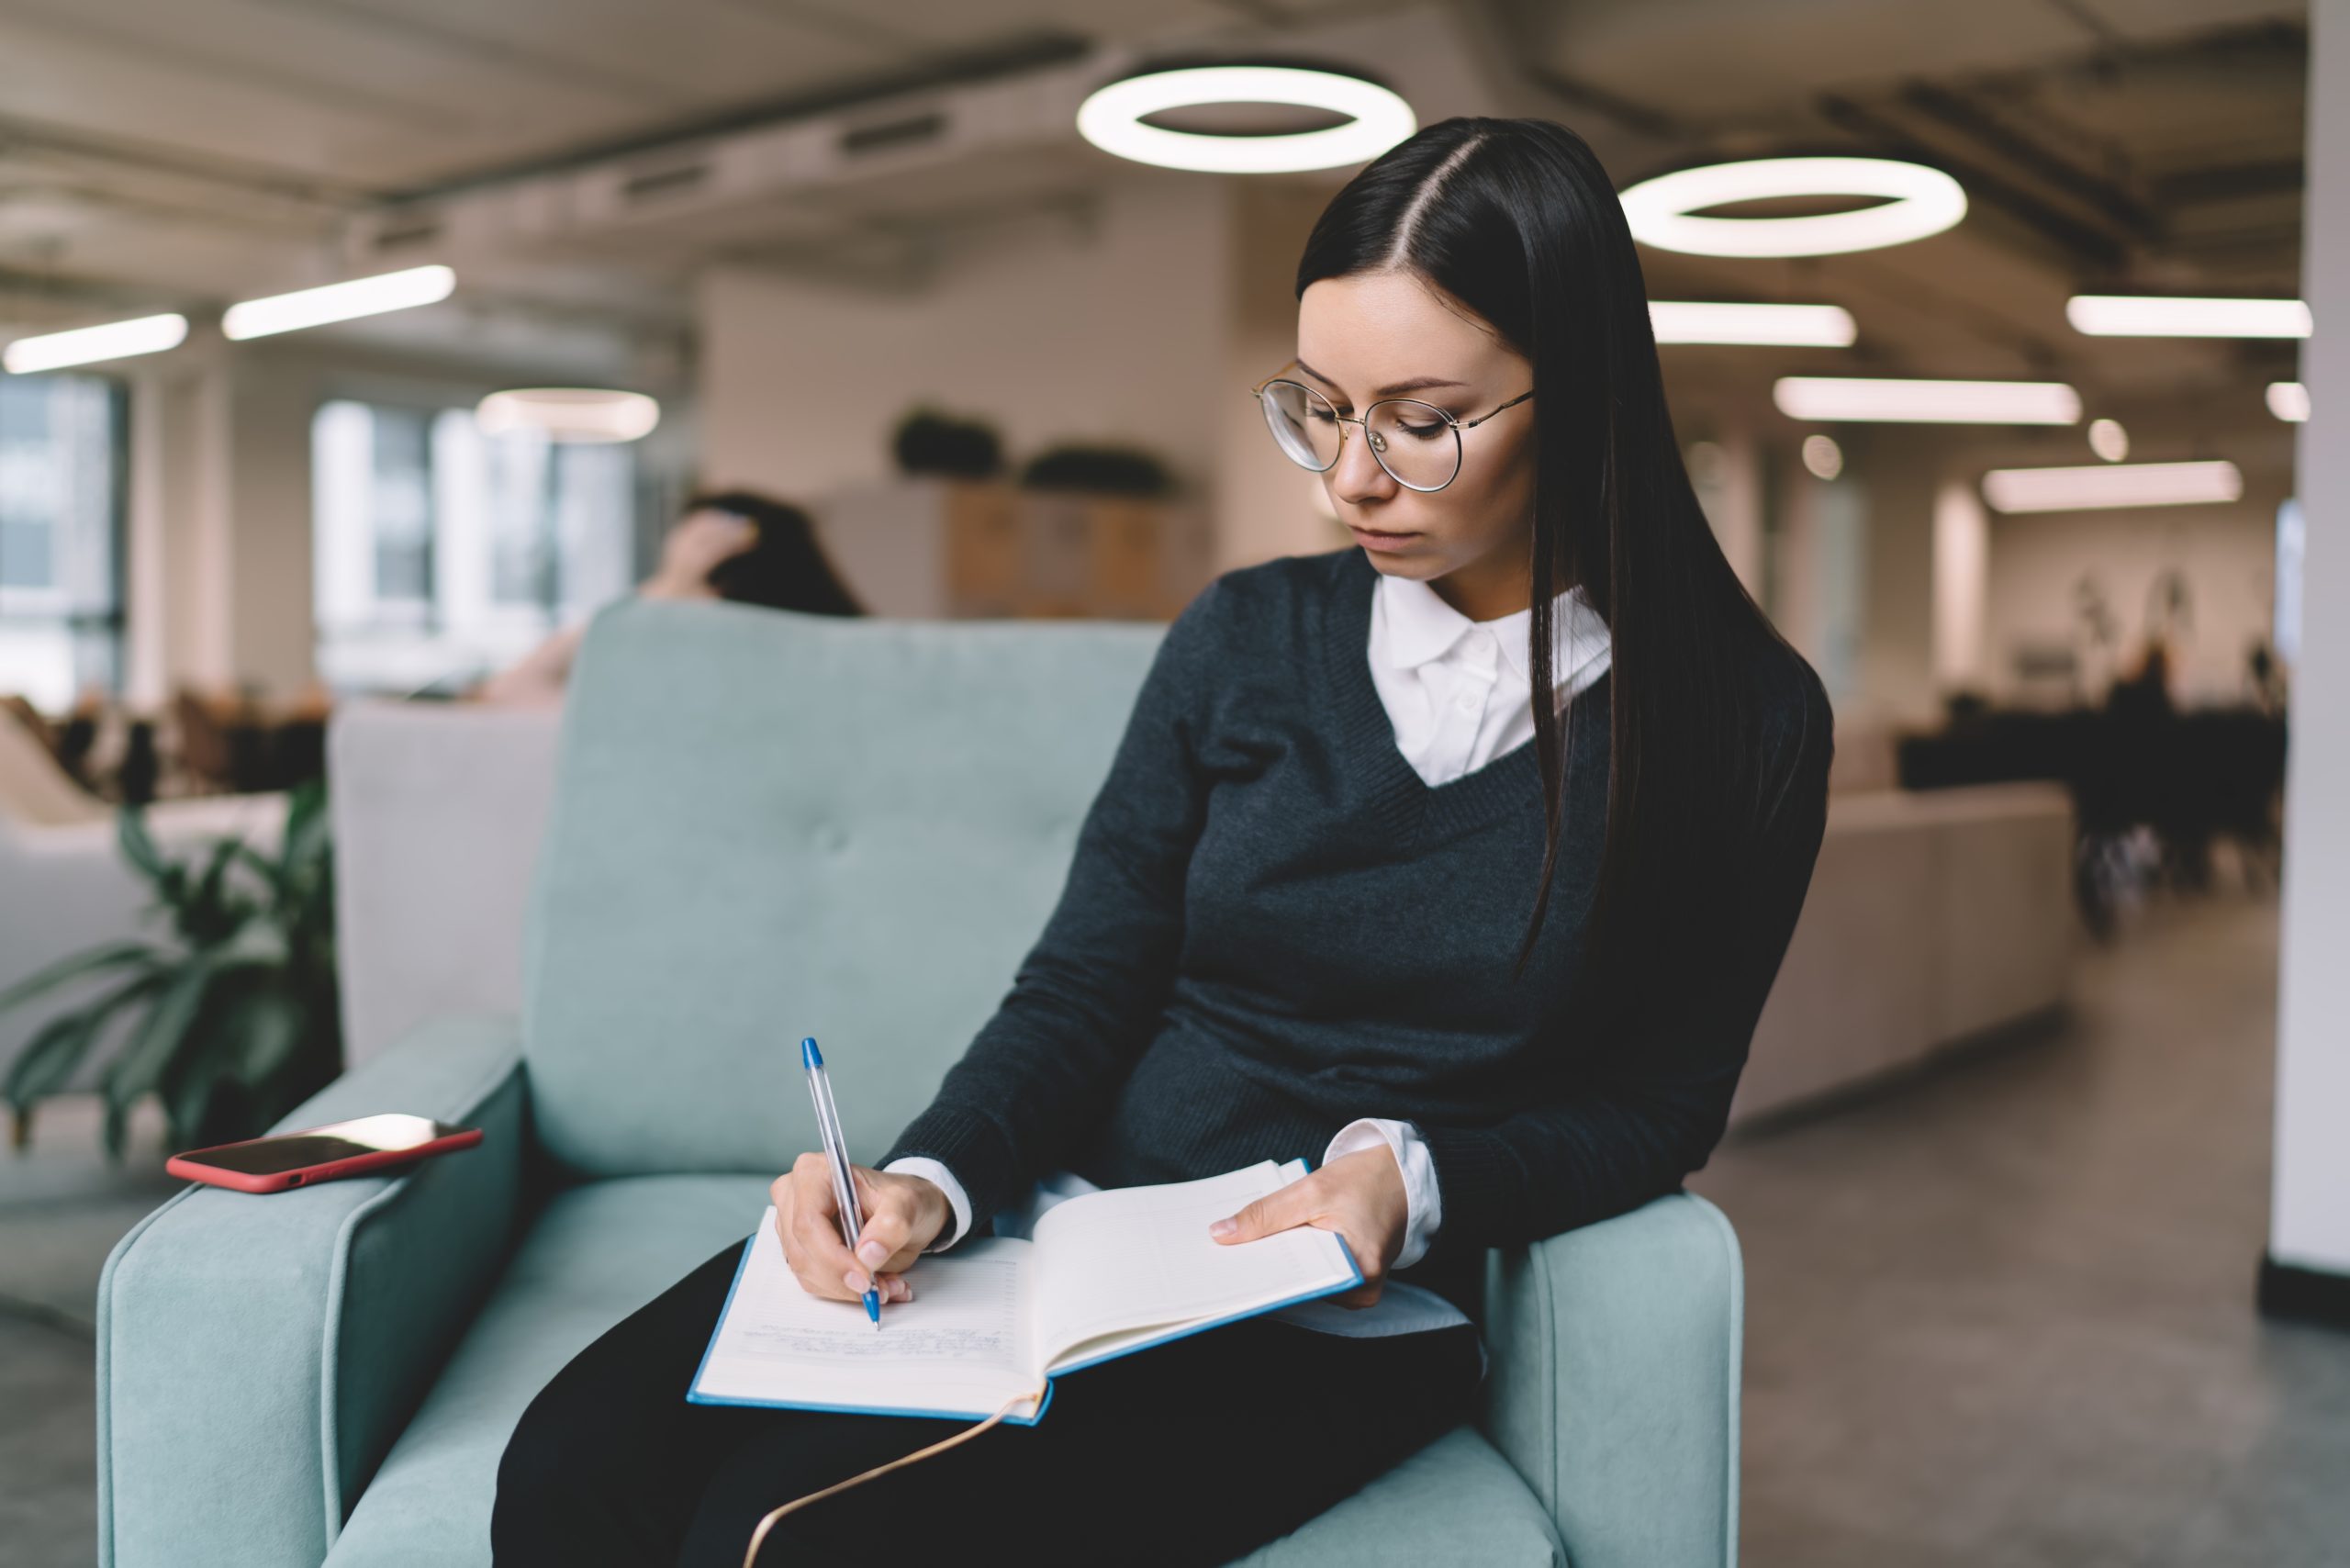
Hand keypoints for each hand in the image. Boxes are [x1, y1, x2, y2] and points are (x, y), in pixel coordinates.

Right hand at [769, 1155, 950, 1303]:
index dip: (833, 1256)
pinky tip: (875, 1284)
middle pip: (803, 1252)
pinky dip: (845, 1292)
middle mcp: (795, 1197)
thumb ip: (891, 1227)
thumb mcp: (909, 1204)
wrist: (906, 1210)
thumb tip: (867, 1255)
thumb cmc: (903, 1198)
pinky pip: (815, 1282)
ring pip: (807, 1273)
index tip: (864, 1278)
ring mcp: (792, 1226)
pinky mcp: (801, 1251)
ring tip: (886, 1285)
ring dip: (847, 1289)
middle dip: (843, 1279)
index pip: (809, 1222)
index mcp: (815, 1173)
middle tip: (881, 1289)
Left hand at [1207, 1146, 1408, 1308]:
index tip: (1223, 1267)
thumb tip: (1221, 1234)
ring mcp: (1357, 1291)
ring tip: (1243, 1251)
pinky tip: (1270, 1250)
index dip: (1257, 1275)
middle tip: (1224, 1255)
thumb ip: (1266, 1214)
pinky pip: (1313, 1279)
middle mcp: (1360, 1291)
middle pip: (1297, 1287)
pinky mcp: (1351, 1283)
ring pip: (1303, 1284)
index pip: (1295, 1284)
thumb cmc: (1365, 1182)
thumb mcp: (1312, 1190)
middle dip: (1262, 1270)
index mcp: (1357, 1271)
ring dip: (1276, 1267)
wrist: (1398, 1177)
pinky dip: (1292, 1264)